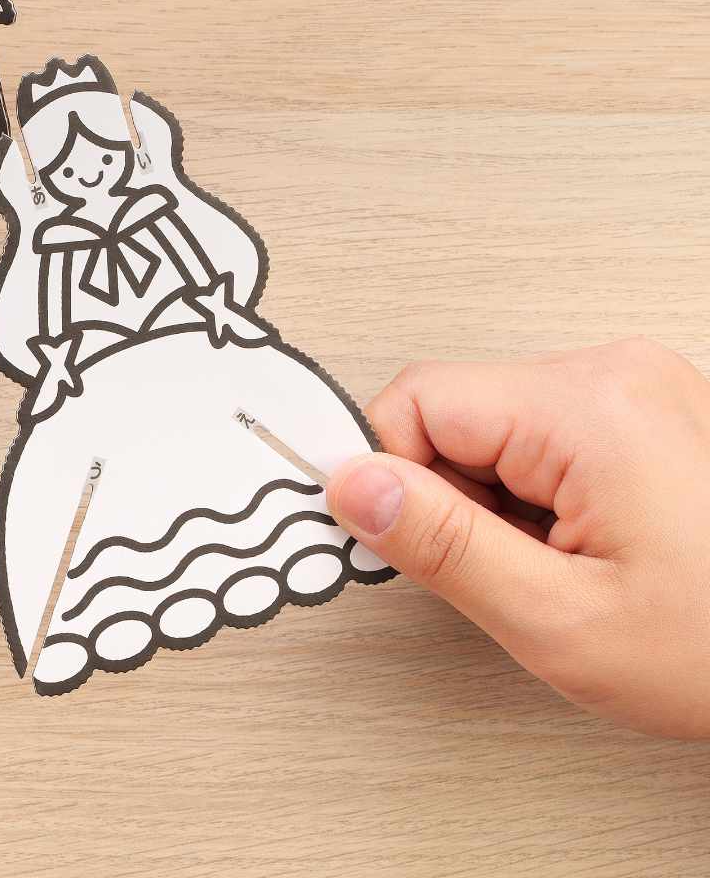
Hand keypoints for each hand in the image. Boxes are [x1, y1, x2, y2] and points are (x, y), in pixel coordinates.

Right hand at [325, 338, 709, 737]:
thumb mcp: (562, 622)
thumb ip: (442, 545)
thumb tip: (354, 484)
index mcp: (590, 409)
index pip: (416, 399)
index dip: (392, 475)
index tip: (404, 538)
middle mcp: (614, 374)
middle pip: (455, 411)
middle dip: (454, 495)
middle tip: (512, 567)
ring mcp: (635, 385)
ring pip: (493, 425)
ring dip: (497, 497)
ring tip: (561, 559)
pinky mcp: (643, 405)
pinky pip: (540, 431)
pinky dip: (537, 490)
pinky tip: (583, 540)